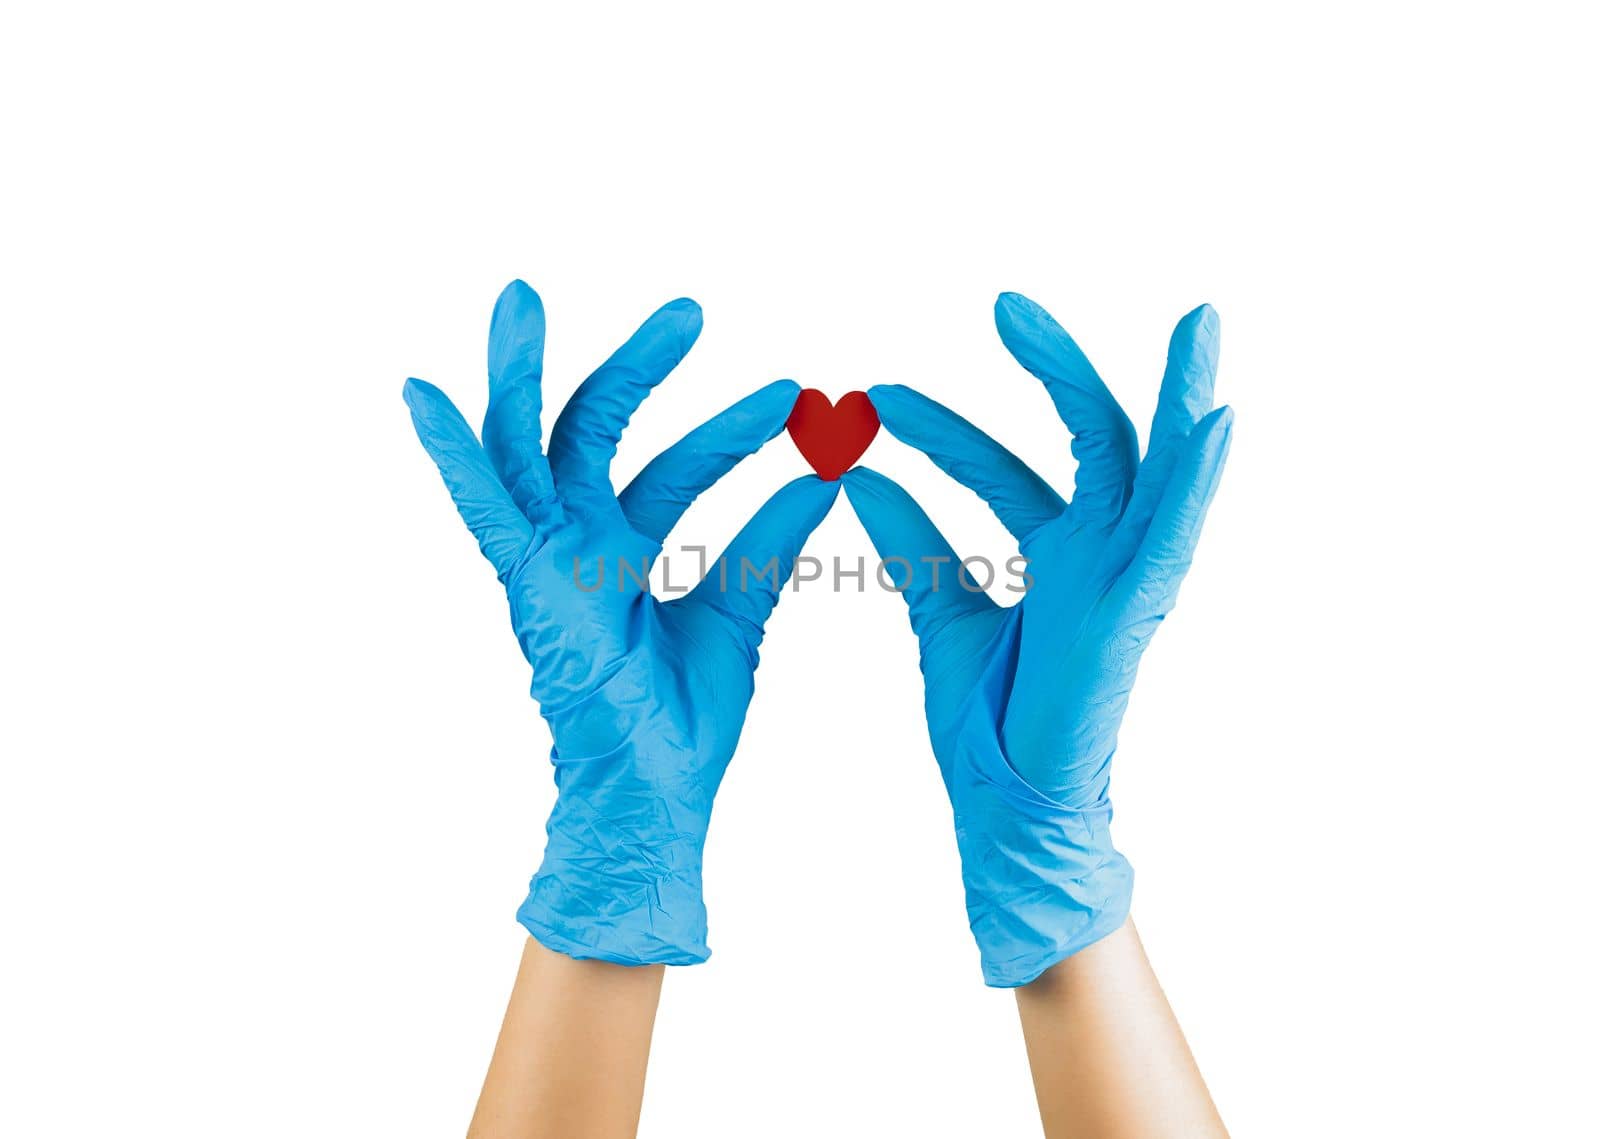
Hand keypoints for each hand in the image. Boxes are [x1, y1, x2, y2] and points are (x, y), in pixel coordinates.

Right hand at [404, 281, 837, 965]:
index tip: (800, 398)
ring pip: (526, 446)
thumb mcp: (739, 612)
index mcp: (629, 550)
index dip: (733, 429)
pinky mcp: (526, 583)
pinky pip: (484, 512)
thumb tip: (824, 477)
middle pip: (595, 430)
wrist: (658, 791)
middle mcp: (581, 543)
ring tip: (521, 295)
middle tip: (690, 310)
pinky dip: (454, 456)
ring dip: (523, 373)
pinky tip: (422, 394)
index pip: (678, 466)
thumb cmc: (685, 719)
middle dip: (636, 368)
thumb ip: (769, 544)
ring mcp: (547, 558)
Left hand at [843, 293, 1231, 985]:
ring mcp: (1124, 580)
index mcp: (1052, 557)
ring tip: (1196, 320)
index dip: (947, 429)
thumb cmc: (990, 725)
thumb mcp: (939, 616)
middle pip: (1093, 440)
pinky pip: (1176, 540)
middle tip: (1004, 305)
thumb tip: (855, 474)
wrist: (1008, 813)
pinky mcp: (1135, 614)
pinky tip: (1217, 422)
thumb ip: (911, 546)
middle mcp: (1097, 555)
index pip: (1004, 469)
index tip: (878, 397)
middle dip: (1055, 370)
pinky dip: (1199, 482)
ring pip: (1161, 471)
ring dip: (1181, 395)